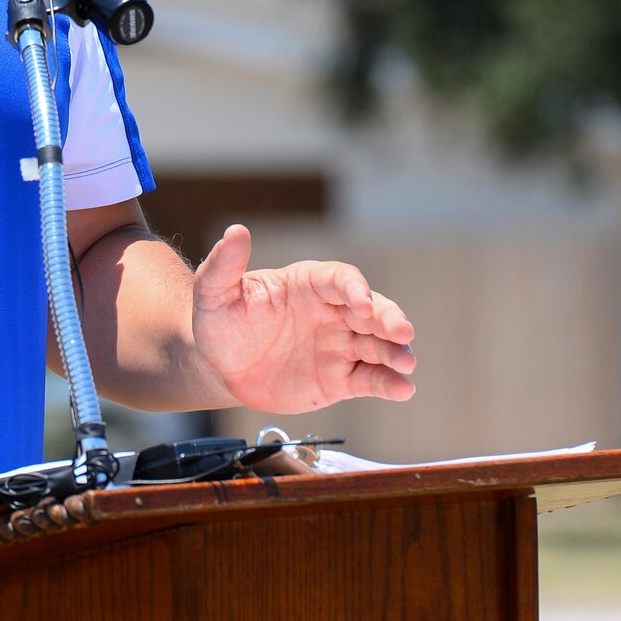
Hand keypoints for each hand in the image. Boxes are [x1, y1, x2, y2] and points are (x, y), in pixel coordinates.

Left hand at [191, 223, 415, 413]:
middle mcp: (331, 311)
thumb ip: (225, 265)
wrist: (220, 367)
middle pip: (370, 309)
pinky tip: (403, 389)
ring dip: (395, 351)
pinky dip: (389, 383)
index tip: (362, 302)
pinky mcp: (340, 379)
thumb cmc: (220, 322)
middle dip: (388, 318)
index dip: (354, 288)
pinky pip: (370, 378)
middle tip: (403, 332)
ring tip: (407, 363)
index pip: (340, 279)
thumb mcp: (214, 293)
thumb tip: (235, 231)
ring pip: (377, 344)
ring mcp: (338, 345)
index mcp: (307, 284)